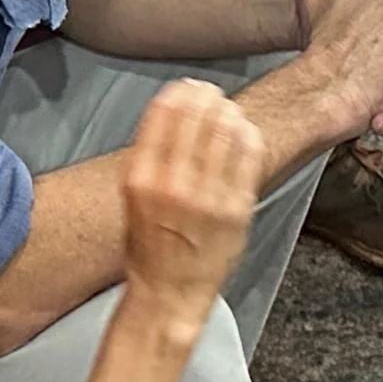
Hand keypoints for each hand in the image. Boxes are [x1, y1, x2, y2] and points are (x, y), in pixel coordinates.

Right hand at [118, 78, 268, 345]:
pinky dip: (248, 137)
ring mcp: (209, 198)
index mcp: (142, 180)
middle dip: (207, 99)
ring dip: (229, 114)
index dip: (180, 94)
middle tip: (212, 93)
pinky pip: (249, 159)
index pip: (163, 117)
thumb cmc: (149, 249)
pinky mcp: (237, 210)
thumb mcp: (134, 200)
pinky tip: (246, 131)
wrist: (167, 294)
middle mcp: (175, 186)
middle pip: (198, 119)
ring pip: (227, 133)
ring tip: (229, 109)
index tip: (188, 86)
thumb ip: (151, 161)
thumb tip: (171, 117)